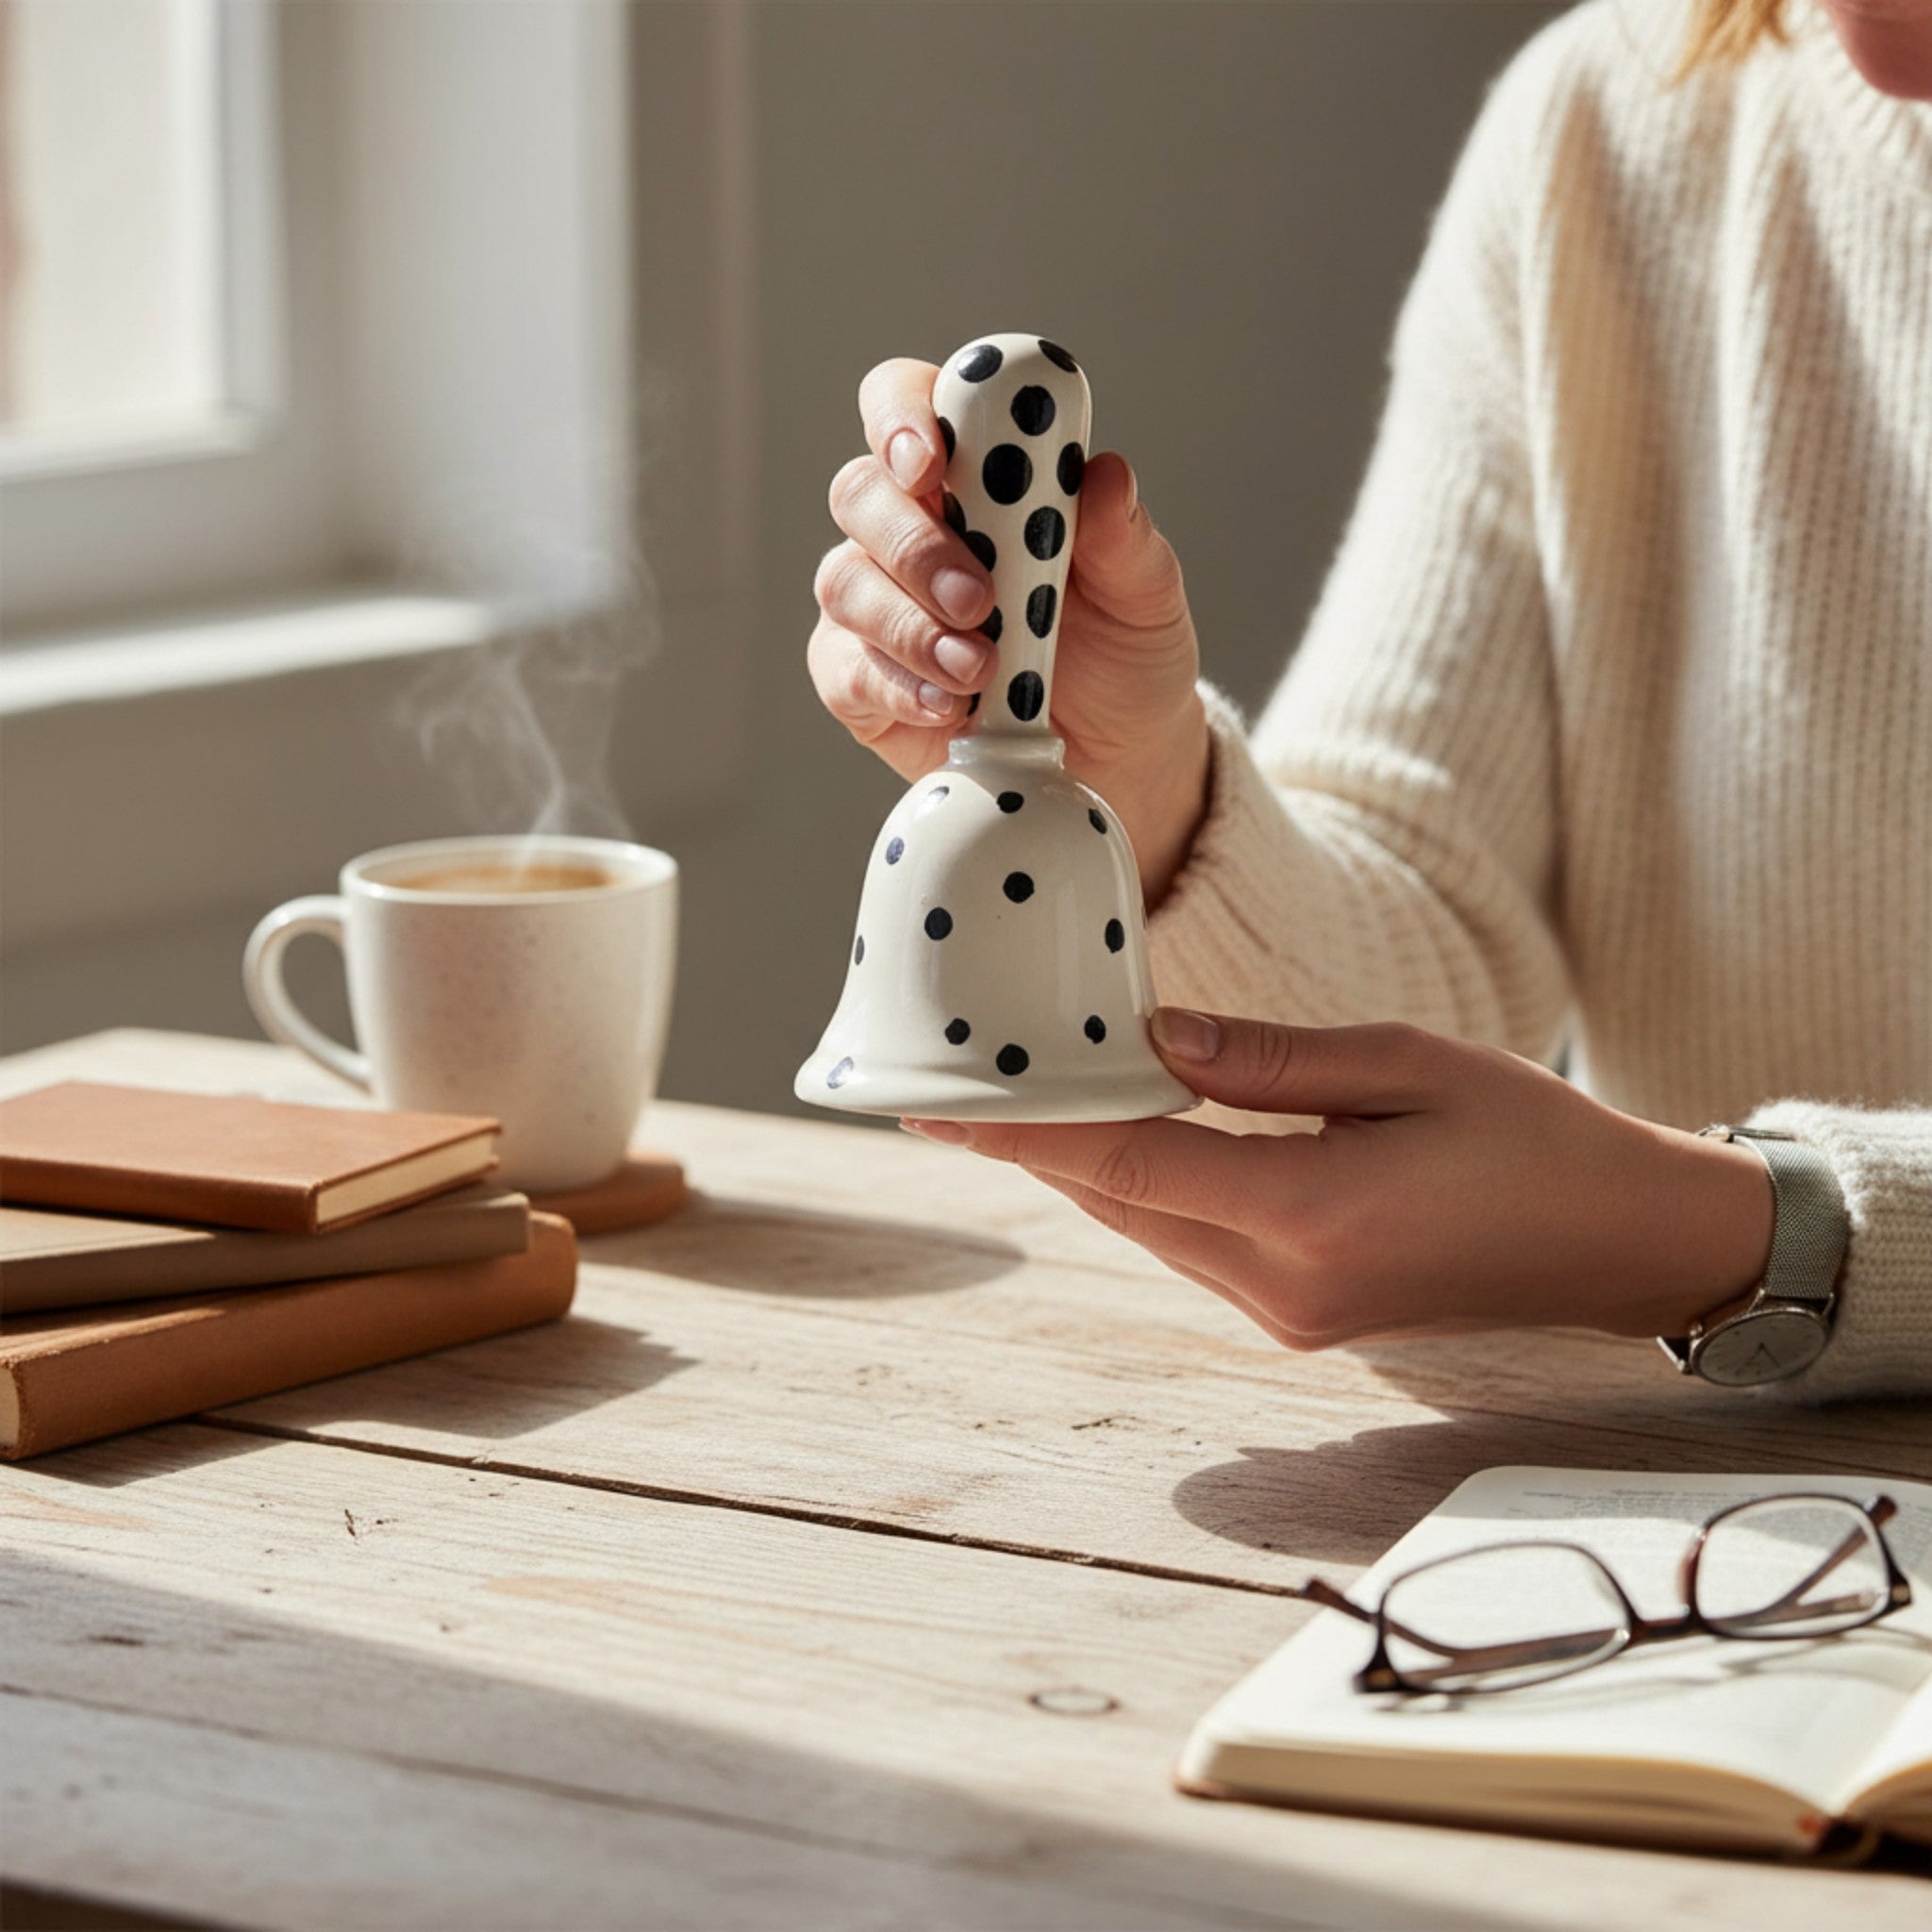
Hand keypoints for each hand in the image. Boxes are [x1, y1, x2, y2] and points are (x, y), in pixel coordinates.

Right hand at [807, 358, 1210, 904]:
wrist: (1117, 756)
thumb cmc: (1123, 653)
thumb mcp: (1146, 595)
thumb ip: (1123, 535)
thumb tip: (1105, 474)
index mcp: (976, 472)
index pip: (908, 401)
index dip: (902, 415)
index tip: (933, 459)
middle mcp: (913, 525)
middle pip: (861, 492)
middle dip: (915, 545)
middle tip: (978, 598)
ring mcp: (877, 602)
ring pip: (846, 583)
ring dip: (911, 627)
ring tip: (981, 670)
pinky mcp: (860, 680)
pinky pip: (847, 670)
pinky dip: (898, 686)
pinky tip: (951, 706)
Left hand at [904, 1011, 1775, 1348]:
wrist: (1620, 1243)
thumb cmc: (1535, 1140)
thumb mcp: (1409, 1063)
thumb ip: (1270, 1055)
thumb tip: (1154, 1037)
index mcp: (1312, 1218)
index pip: (1130, 1163)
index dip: (1025, 1129)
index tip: (938, 1102)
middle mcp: (1283, 1286)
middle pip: (1119, 1201)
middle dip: (1030, 1145)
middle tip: (944, 1089)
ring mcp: (1288, 1314)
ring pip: (1146, 1226)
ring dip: (1079, 1166)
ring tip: (1008, 1101)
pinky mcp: (1299, 1315)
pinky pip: (1187, 1243)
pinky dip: (1138, 1189)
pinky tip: (1108, 1137)